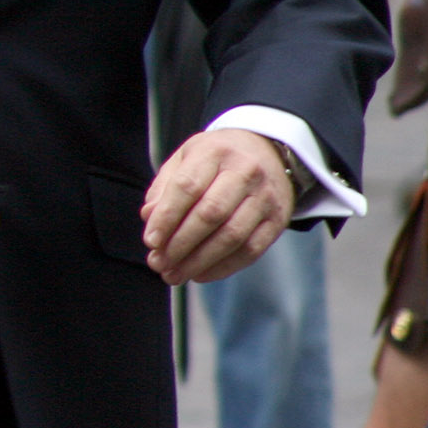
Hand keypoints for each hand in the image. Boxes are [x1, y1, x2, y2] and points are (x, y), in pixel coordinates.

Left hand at [143, 127, 294, 285]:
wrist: (269, 153)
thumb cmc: (216, 159)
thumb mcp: (186, 158)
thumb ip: (164, 187)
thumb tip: (149, 217)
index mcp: (215, 152)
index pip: (187, 187)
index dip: (167, 217)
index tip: (150, 241)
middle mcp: (245, 172)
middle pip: (210, 214)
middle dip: (180, 244)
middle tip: (158, 263)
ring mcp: (266, 197)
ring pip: (232, 236)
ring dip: (199, 261)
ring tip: (174, 275)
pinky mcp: (278, 220)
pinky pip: (251, 250)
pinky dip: (223, 267)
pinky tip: (200, 274)